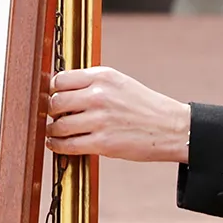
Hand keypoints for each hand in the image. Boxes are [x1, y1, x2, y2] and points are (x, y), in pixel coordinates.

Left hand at [45, 66, 191, 162]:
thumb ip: (92, 84)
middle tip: (54, 116)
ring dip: (52, 130)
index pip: (60, 79)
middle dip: (51, 111)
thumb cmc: (144, 107)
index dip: (52, 90)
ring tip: (54, 131)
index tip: (52, 97)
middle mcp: (99, 95)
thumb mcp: (119, 83)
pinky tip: (57, 144)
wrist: (171, 128)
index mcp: (103, 77)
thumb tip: (61, 90)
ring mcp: (100, 120)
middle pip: (55, 102)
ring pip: (58, 125)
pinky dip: (57, 145)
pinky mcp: (102, 142)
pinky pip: (68, 144)